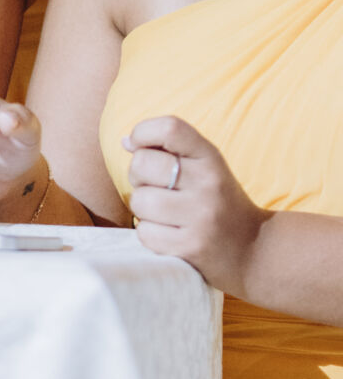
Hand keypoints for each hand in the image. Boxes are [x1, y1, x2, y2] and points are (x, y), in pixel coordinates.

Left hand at [123, 116, 267, 293]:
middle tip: (153, 187)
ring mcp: (201, 217)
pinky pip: (144, 232)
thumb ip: (167, 149)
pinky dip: (149, 233)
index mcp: (210, 158)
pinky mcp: (191, 247)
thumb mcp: (204, 167)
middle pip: (142, 164)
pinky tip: (169, 234)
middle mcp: (208, 184)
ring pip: (139, 201)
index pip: (169, 128)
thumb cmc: (217, 202)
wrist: (254, 250)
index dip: (142, 132)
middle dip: (137, 176)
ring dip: (143, 209)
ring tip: (163, 213)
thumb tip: (125, 142)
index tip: (137, 145)